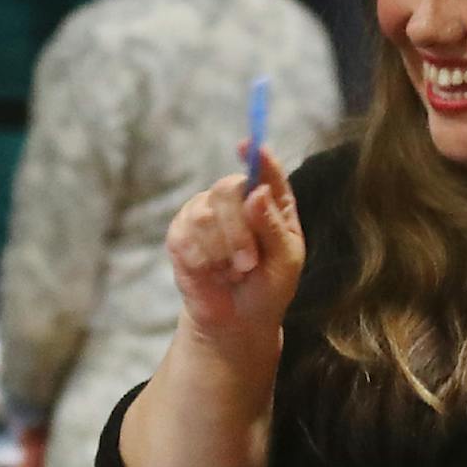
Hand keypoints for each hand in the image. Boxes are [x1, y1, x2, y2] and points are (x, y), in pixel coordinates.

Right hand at [166, 146, 304, 350]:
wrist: (238, 320)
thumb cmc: (269, 286)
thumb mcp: (285, 260)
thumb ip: (272, 225)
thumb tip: (256, 191)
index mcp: (270, 200)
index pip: (264, 168)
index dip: (255, 154)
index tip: (248, 146)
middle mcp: (237, 199)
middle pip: (228, 188)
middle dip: (238, 230)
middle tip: (248, 262)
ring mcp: (205, 213)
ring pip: (205, 215)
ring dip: (222, 250)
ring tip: (234, 273)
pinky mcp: (181, 234)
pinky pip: (184, 235)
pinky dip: (201, 259)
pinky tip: (211, 272)